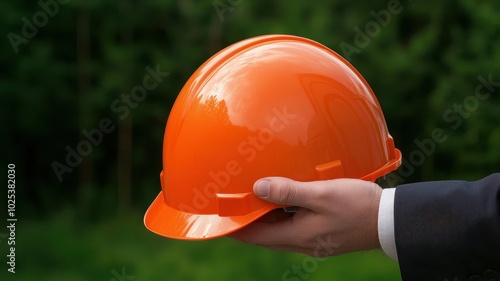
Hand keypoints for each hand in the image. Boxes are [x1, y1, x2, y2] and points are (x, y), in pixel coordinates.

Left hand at [229, 177, 381, 256]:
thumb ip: (288, 191)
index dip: (236, 228)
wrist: (390, 221)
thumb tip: (258, 188)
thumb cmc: (358, 206)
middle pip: (266, 235)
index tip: (221, 219)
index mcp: (298, 236)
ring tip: (254, 200)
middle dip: (248, 222)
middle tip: (235, 204)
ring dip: (266, 218)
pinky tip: (284, 201)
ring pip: (280, 231)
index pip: (256, 236)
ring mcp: (314, 240)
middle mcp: (303, 242)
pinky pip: (294, 227)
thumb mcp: (321, 194)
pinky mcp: (323, 234)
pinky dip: (283, 216)